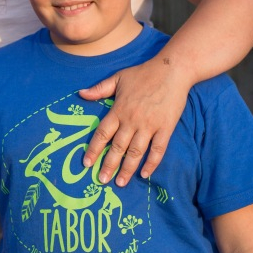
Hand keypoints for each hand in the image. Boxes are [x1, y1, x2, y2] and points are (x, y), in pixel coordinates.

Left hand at [78, 56, 188, 185]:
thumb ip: (100, 89)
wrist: (172, 70)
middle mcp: (132, 120)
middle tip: (101, 180)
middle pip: (118, 147)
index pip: (102, 133)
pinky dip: (152, 163)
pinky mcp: (166, 128)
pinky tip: (145, 174)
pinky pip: (158, 149)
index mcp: (119, 109)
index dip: (94, 149)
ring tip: (120, 182)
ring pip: (136, 152)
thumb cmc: (144, 73)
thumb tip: (80, 94)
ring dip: (127, 169)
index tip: (86, 163)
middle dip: (108, 165)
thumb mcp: (118, 77)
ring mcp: (149, 126)